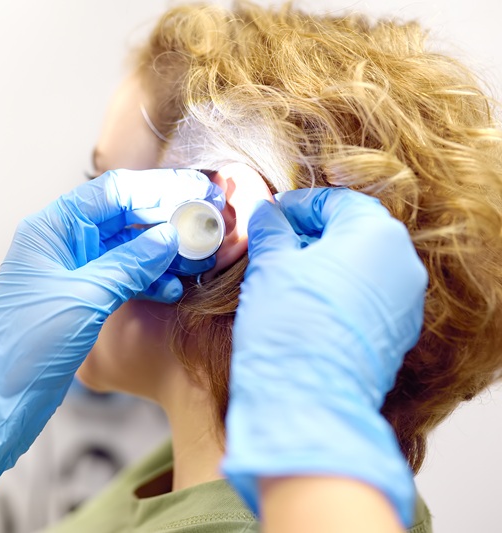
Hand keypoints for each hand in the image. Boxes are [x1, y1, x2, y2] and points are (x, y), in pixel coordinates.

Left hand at [0, 169, 223, 502]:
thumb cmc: (27, 345)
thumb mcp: (87, 297)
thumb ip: (131, 263)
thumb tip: (169, 237)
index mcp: (51, 229)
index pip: (112, 193)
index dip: (157, 190)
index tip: (195, 192)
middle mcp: (60, 243)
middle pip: (121, 216)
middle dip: (164, 219)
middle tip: (206, 221)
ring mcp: (71, 271)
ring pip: (125, 248)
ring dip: (161, 251)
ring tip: (197, 256)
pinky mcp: (80, 298)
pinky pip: (120, 276)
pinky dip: (147, 278)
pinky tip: (173, 286)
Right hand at [222, 188, 426, 526]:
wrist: (309, 399)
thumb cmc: (290, 324)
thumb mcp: (270, 264)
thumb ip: (271, 230)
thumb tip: (267, 215)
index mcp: (376, 233)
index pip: (338, 201)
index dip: (299, 206)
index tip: (271, 218)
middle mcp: (402, 263)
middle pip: (355, 232)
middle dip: (314, 235)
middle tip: (275, 246)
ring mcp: (405, 302)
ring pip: (363, 266)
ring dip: (326, 264)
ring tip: (286, 278)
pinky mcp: (397, 334)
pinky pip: (369, 298)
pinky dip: (340, 293)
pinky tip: (307, 308)